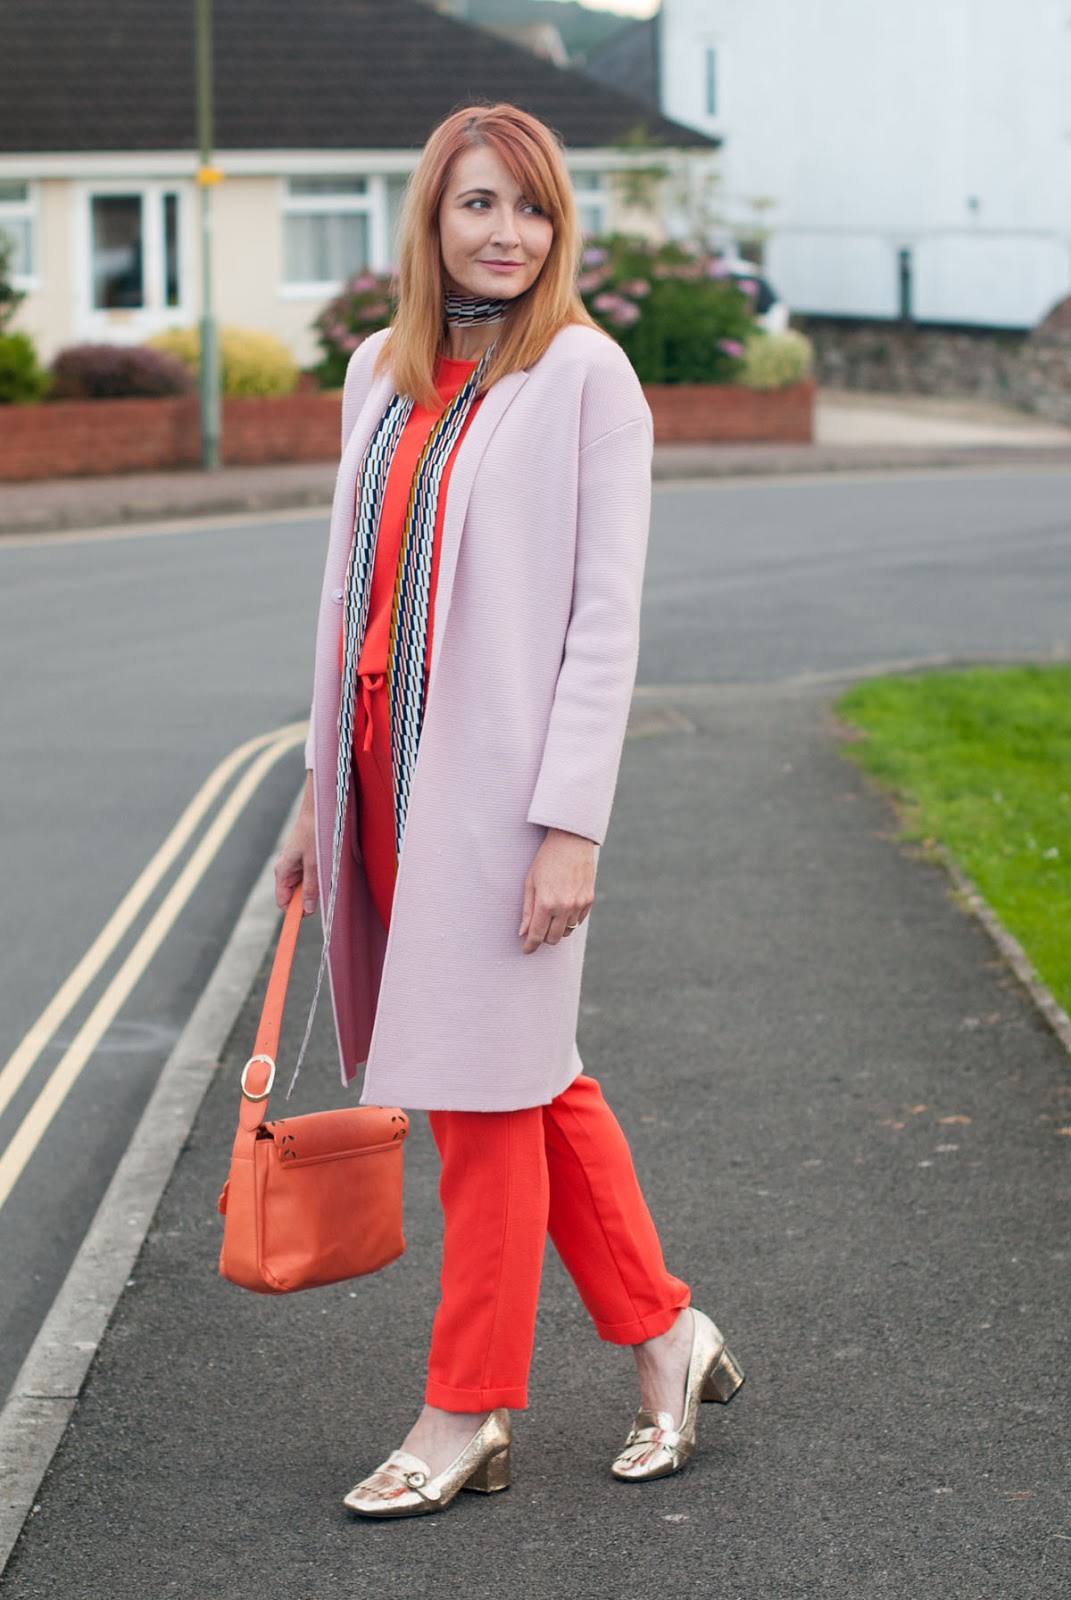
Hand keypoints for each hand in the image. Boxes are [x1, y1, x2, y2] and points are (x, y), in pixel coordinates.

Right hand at [275, 772, 318, 913]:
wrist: (320, 807)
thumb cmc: (315, 832)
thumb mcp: (315, 863)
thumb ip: (311, 887)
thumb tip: (307, 910)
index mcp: (283, 871)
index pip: (284, 902)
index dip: (296, 912)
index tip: (312, 915)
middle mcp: (287, 869)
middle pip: (296, 896)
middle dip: (310, 897)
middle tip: (326, 889)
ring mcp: (297, 864)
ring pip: (306, 886)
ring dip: (318, 886)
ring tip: (328, 873)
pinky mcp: (306, 859)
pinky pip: (312, 876)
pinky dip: (321, 876)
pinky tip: (329, 867)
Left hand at [519, 828, 594, 954]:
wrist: (570, 842)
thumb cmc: (546, 860)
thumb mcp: (530, 883)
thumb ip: (527, 910)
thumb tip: (523, 933)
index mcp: (546, 902)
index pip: (537, 935)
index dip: (530, 946)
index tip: (526, 950)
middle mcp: (564, 906)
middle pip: (554, 938)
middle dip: (544, 938)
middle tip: (538, 931)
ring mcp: (579, 904)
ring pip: (568, 931)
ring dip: (558, 929)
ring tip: (551, 915)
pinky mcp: (589, 900)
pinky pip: (579, 921)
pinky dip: (570, 920)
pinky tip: (564, 907)